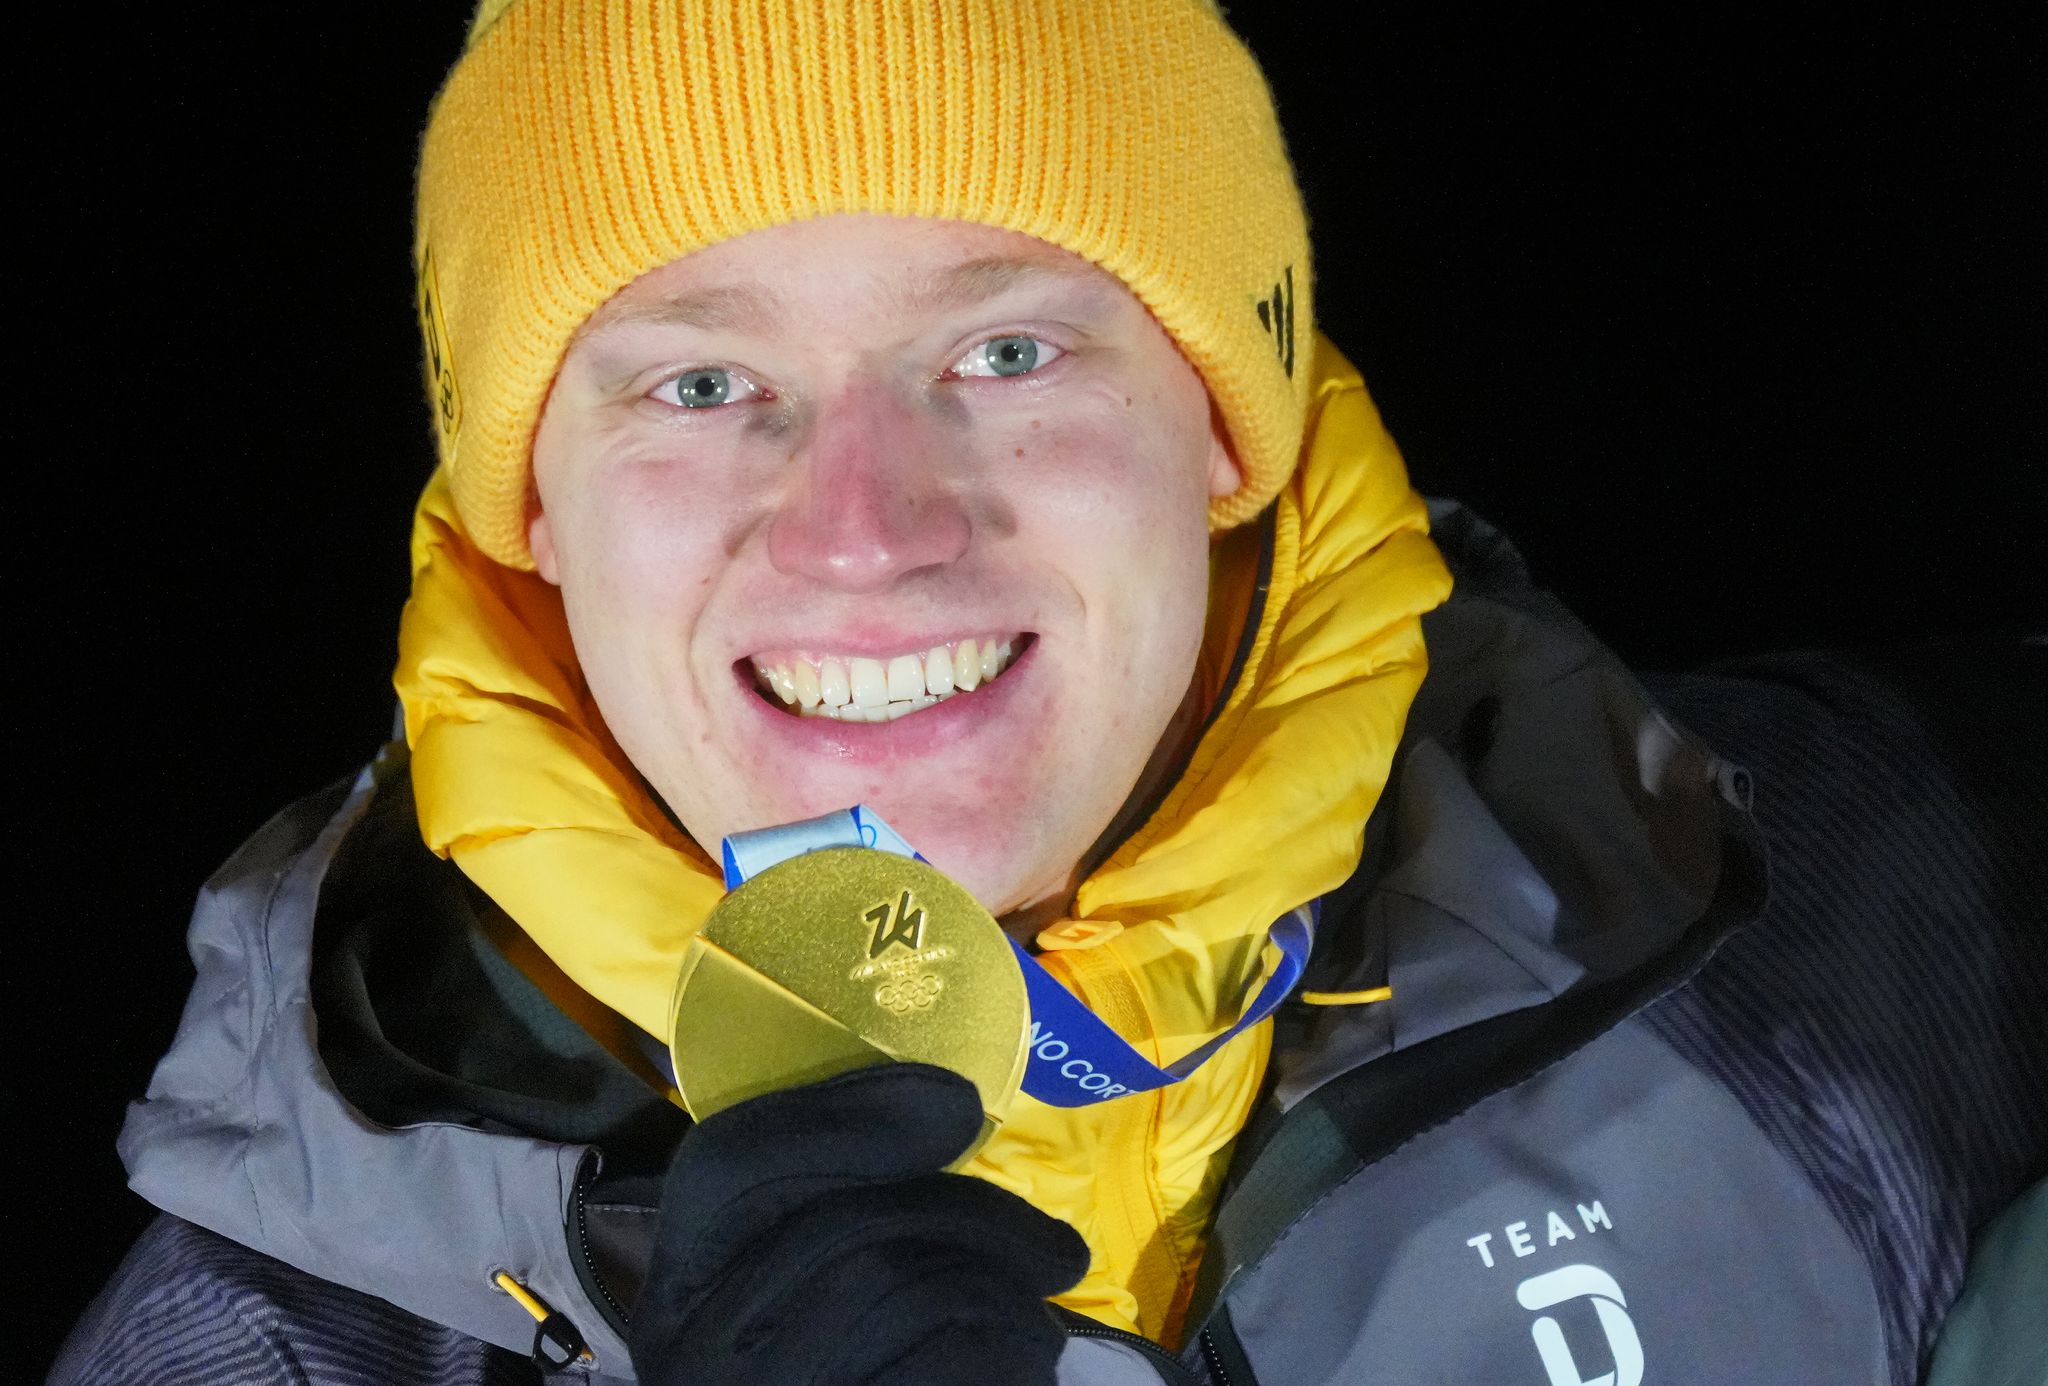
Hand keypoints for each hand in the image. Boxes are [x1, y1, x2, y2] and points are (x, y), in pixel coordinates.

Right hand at [627, 1063, 1089, 1384]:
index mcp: (681, 1297)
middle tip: (1056, 1251)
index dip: (848, 1116)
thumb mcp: (810, 1302)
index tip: (959, 1104)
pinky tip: (1020, 1372)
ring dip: (1009, 1304)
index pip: (732, 1160)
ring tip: (1033, 1333)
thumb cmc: (850, 1377)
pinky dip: (1013, 1359)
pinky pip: (963, 1368)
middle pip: (860, 1229)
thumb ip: (847, 1216)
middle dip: (983, 1224)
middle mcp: (701, 1352)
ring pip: (921, 1292)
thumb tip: (952, 1106)